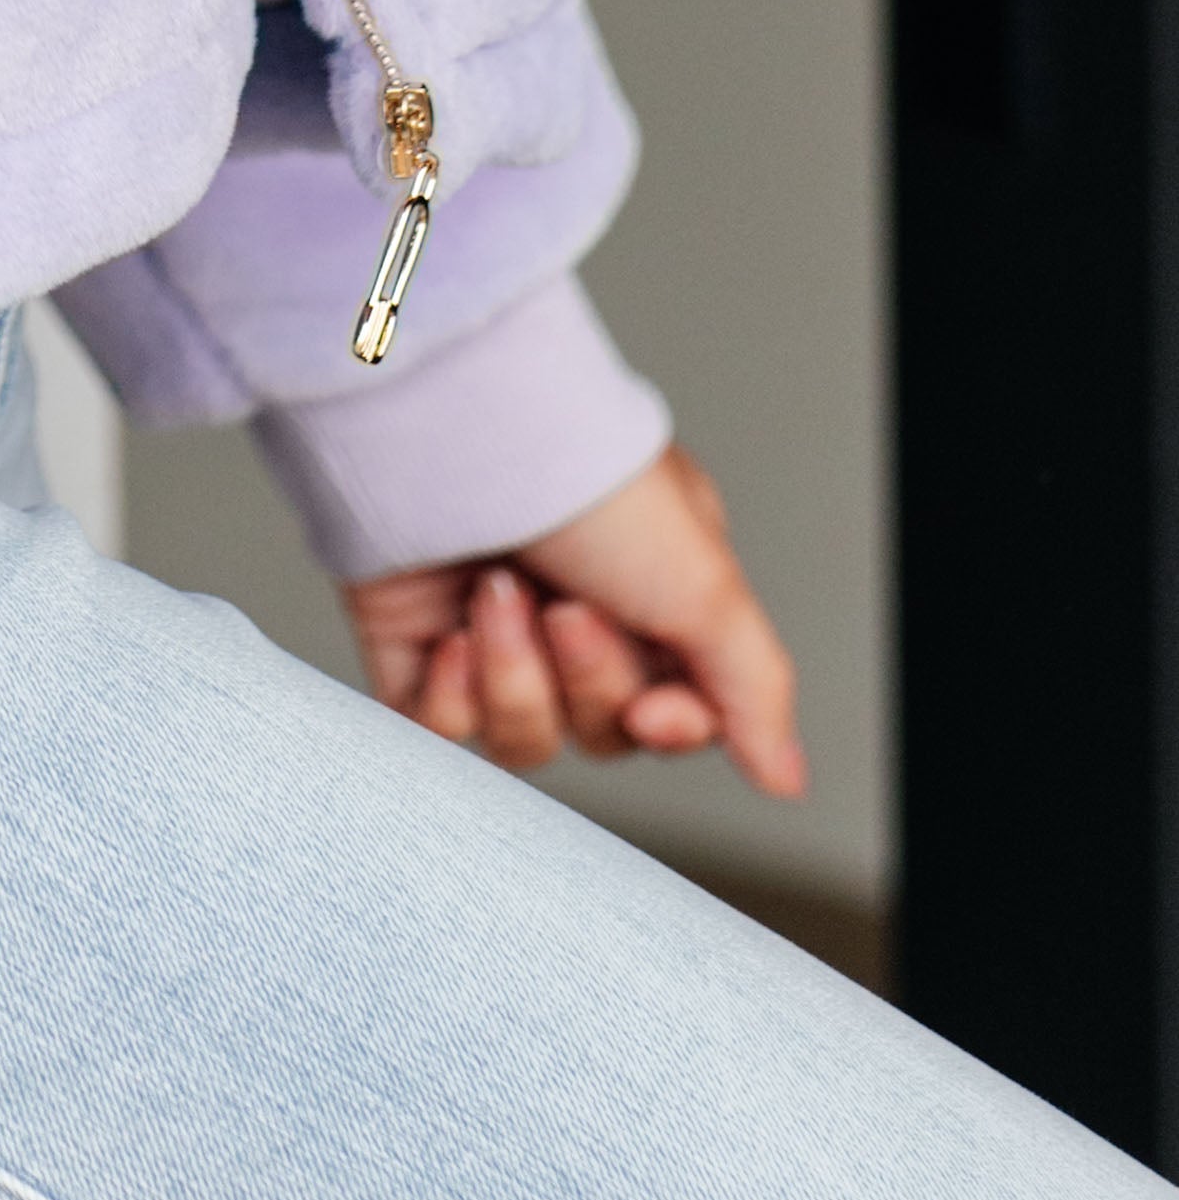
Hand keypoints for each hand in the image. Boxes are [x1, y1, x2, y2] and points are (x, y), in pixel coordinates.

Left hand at [343, 442, 805, 796]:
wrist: (451, 423)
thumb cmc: (582, 477)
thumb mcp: (704, 582)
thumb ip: (753, 688)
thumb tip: (786, 777)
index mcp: (649, 593)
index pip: (675, 717)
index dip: (668, 730)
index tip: (654, 711)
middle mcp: (570, 612)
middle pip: (602, 731)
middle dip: (587, 680)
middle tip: (566, 607)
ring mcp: (489, 629)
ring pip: (522, 738)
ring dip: (515, 677)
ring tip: (496, 593)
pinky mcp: (413, 641)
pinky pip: (440, 730)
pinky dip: (449, 696)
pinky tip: (451, 635)